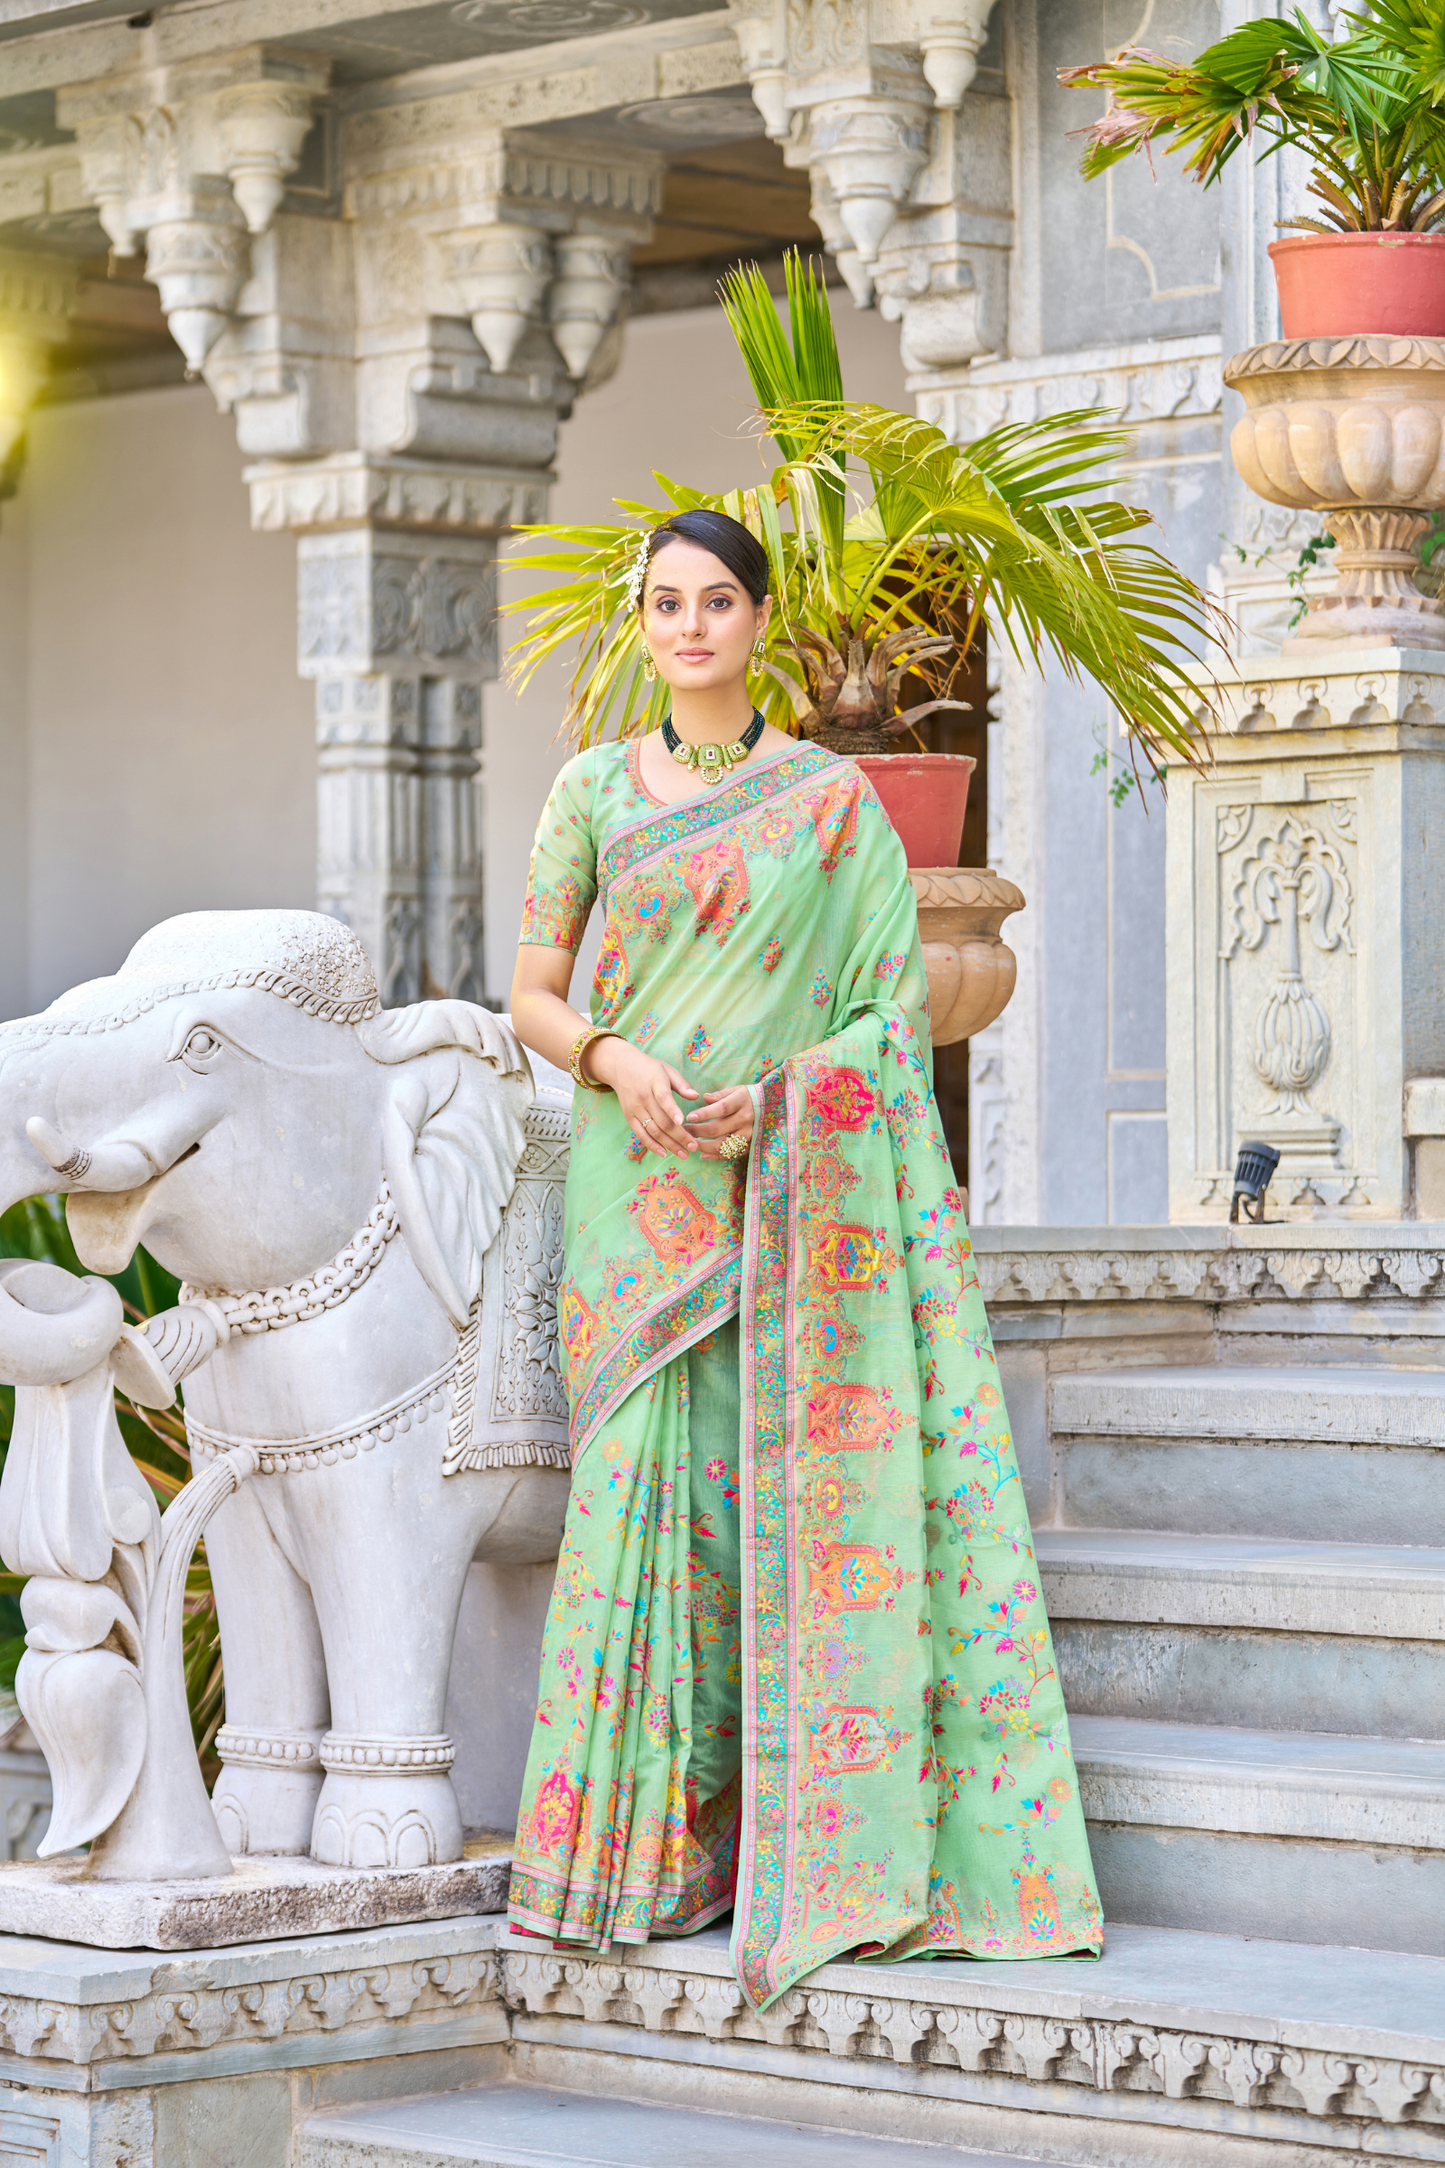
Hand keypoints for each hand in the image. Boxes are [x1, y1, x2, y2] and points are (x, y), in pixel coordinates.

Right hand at [587, 1037, 699, 1155]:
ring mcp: (635, 1109)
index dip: (672, 1110)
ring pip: (653, 1131)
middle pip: (662, 1121)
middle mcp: (643, 1097)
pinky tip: (664, 1153)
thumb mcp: (667, 1069)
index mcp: (655, 1083)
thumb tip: (696, 1096)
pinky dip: (652, 1145)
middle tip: (694, 1147)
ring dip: (669, 1145)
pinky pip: (640, 1134)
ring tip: (683, 1154)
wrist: (620, 1067)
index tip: (682, 1122)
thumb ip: (682, 1084)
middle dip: (679, 1136)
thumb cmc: (649, 1068)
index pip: (663, 1098)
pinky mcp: (629, 1117)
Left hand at [684, 1086, 754, 1161]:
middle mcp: (746, 1119)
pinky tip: (703, 1155)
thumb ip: (720, 1094)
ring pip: (722, 1145)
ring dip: (703, 1146)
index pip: (721, 1109)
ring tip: (691, 1142)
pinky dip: (715, 1156)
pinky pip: (730, 1154)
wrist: (771, 1108)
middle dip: (697, 1131)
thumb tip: (704, 1098)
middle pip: (718, 1129)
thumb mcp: (736, 1090)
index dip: (704, 1114)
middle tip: (684, 1130)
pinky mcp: (750, 1146)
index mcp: (742, 1101)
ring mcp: (749, 1134)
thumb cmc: (748, 1097)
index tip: (689, 1117)